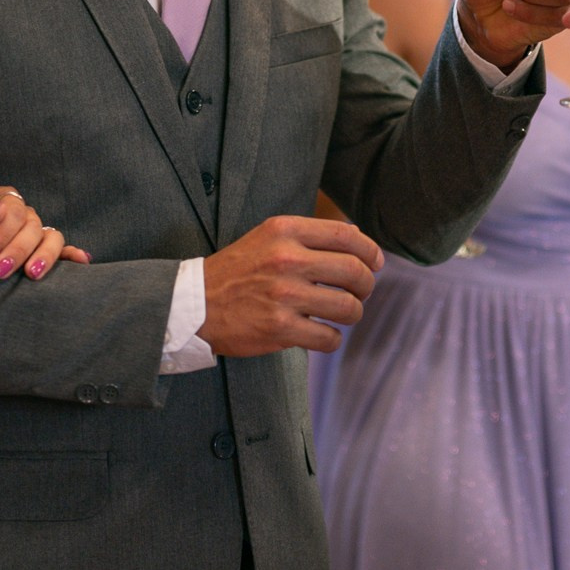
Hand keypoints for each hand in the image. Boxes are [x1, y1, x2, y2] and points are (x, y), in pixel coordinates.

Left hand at [0, 185, 91, 281]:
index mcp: (4, 200)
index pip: (14, 211)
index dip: (3, 234)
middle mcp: (24, 213)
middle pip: (33, 227)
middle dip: (17, 251)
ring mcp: (36, 232)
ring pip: (51, 238)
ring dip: (43, 256)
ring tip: (32, 274)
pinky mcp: (42, 250)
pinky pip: (62, 249)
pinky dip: (72, 255)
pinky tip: (81, 261)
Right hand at [198, 214, 384, 356]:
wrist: (194, 304)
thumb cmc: (236, 271)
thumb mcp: (267, 237)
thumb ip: (309, 236)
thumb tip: (357, 236)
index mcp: (285, 230)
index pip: (346, 235)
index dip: (370, 251)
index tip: (375, 264)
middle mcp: (286, 259)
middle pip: (354, 271)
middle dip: (366, 286)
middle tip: (360, 293)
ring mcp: (283, 295)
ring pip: (348, 307)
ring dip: (353, 314)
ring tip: (342, 315)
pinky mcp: (280, 328)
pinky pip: (329, 337)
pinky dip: (331, 338)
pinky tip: (321, 333)